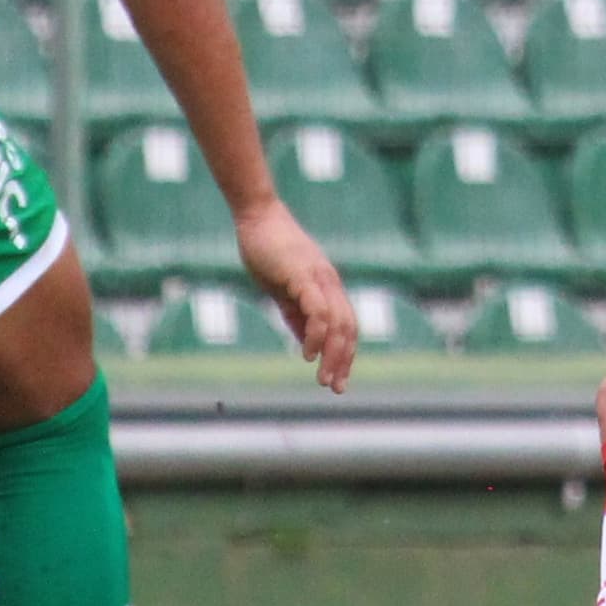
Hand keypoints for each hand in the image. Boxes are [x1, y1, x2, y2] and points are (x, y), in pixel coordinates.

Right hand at [234, 199, 356, 393]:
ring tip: (323, 378)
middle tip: (334, 388)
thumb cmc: (268, 251)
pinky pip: (318, 310)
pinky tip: (309, 354)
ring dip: (333, 355)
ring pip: (338, 323)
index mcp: (327, 287)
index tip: (338, 380)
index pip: (347, 326)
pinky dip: (317, 334)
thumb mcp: (284, 291)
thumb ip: (297, 315)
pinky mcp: (304, 275)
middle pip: (348, 328)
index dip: (345, 354)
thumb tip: (308, 344)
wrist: (257, 217)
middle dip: (343, 361)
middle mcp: (330, 283)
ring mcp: (319, 278)